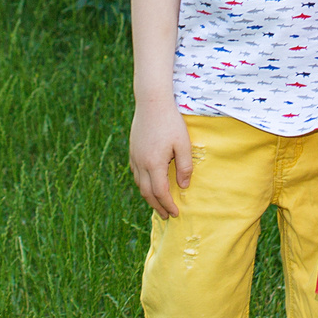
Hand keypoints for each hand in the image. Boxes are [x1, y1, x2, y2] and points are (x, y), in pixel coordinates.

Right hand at [130, 101, 194, 215]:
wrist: (151, 102)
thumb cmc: (171, 122)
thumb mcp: (184, 144)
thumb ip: (185, 167)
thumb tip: (183, 187)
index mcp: (154, 164)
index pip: (160, 192)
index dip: (168, 205)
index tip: (175, 213)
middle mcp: (141, 163)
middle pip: (147, 193)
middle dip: (157, 206)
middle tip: (167, 215)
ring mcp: (135, 157)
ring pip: (139, 184)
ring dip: (149, 196)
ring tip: (159, 203)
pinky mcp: (133, 150)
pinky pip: (136, 173)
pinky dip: (143, 184)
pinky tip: (150, 184)